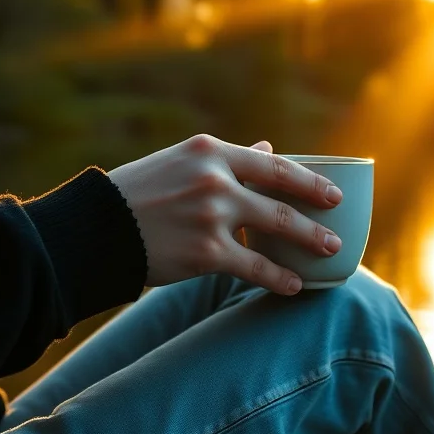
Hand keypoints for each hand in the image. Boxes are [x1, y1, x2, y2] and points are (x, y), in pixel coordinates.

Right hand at [107, 134, 343, 294]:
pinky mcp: (205, 252)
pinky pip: (254, 267)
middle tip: (336, 228)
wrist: (96, 227)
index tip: (332, 192)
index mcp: (209, 150)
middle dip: (315, 214)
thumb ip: (226, 159)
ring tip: (330, 252)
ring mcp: (212, 215)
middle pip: (280, 196)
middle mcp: (215, 178)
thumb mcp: (180, 162)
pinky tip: (293, 285)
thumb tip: (267, 148)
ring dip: (307, 242)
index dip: (307, 180)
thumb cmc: (138, 193)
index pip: (272, 164)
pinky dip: (278, 277)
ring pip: (274, 228)